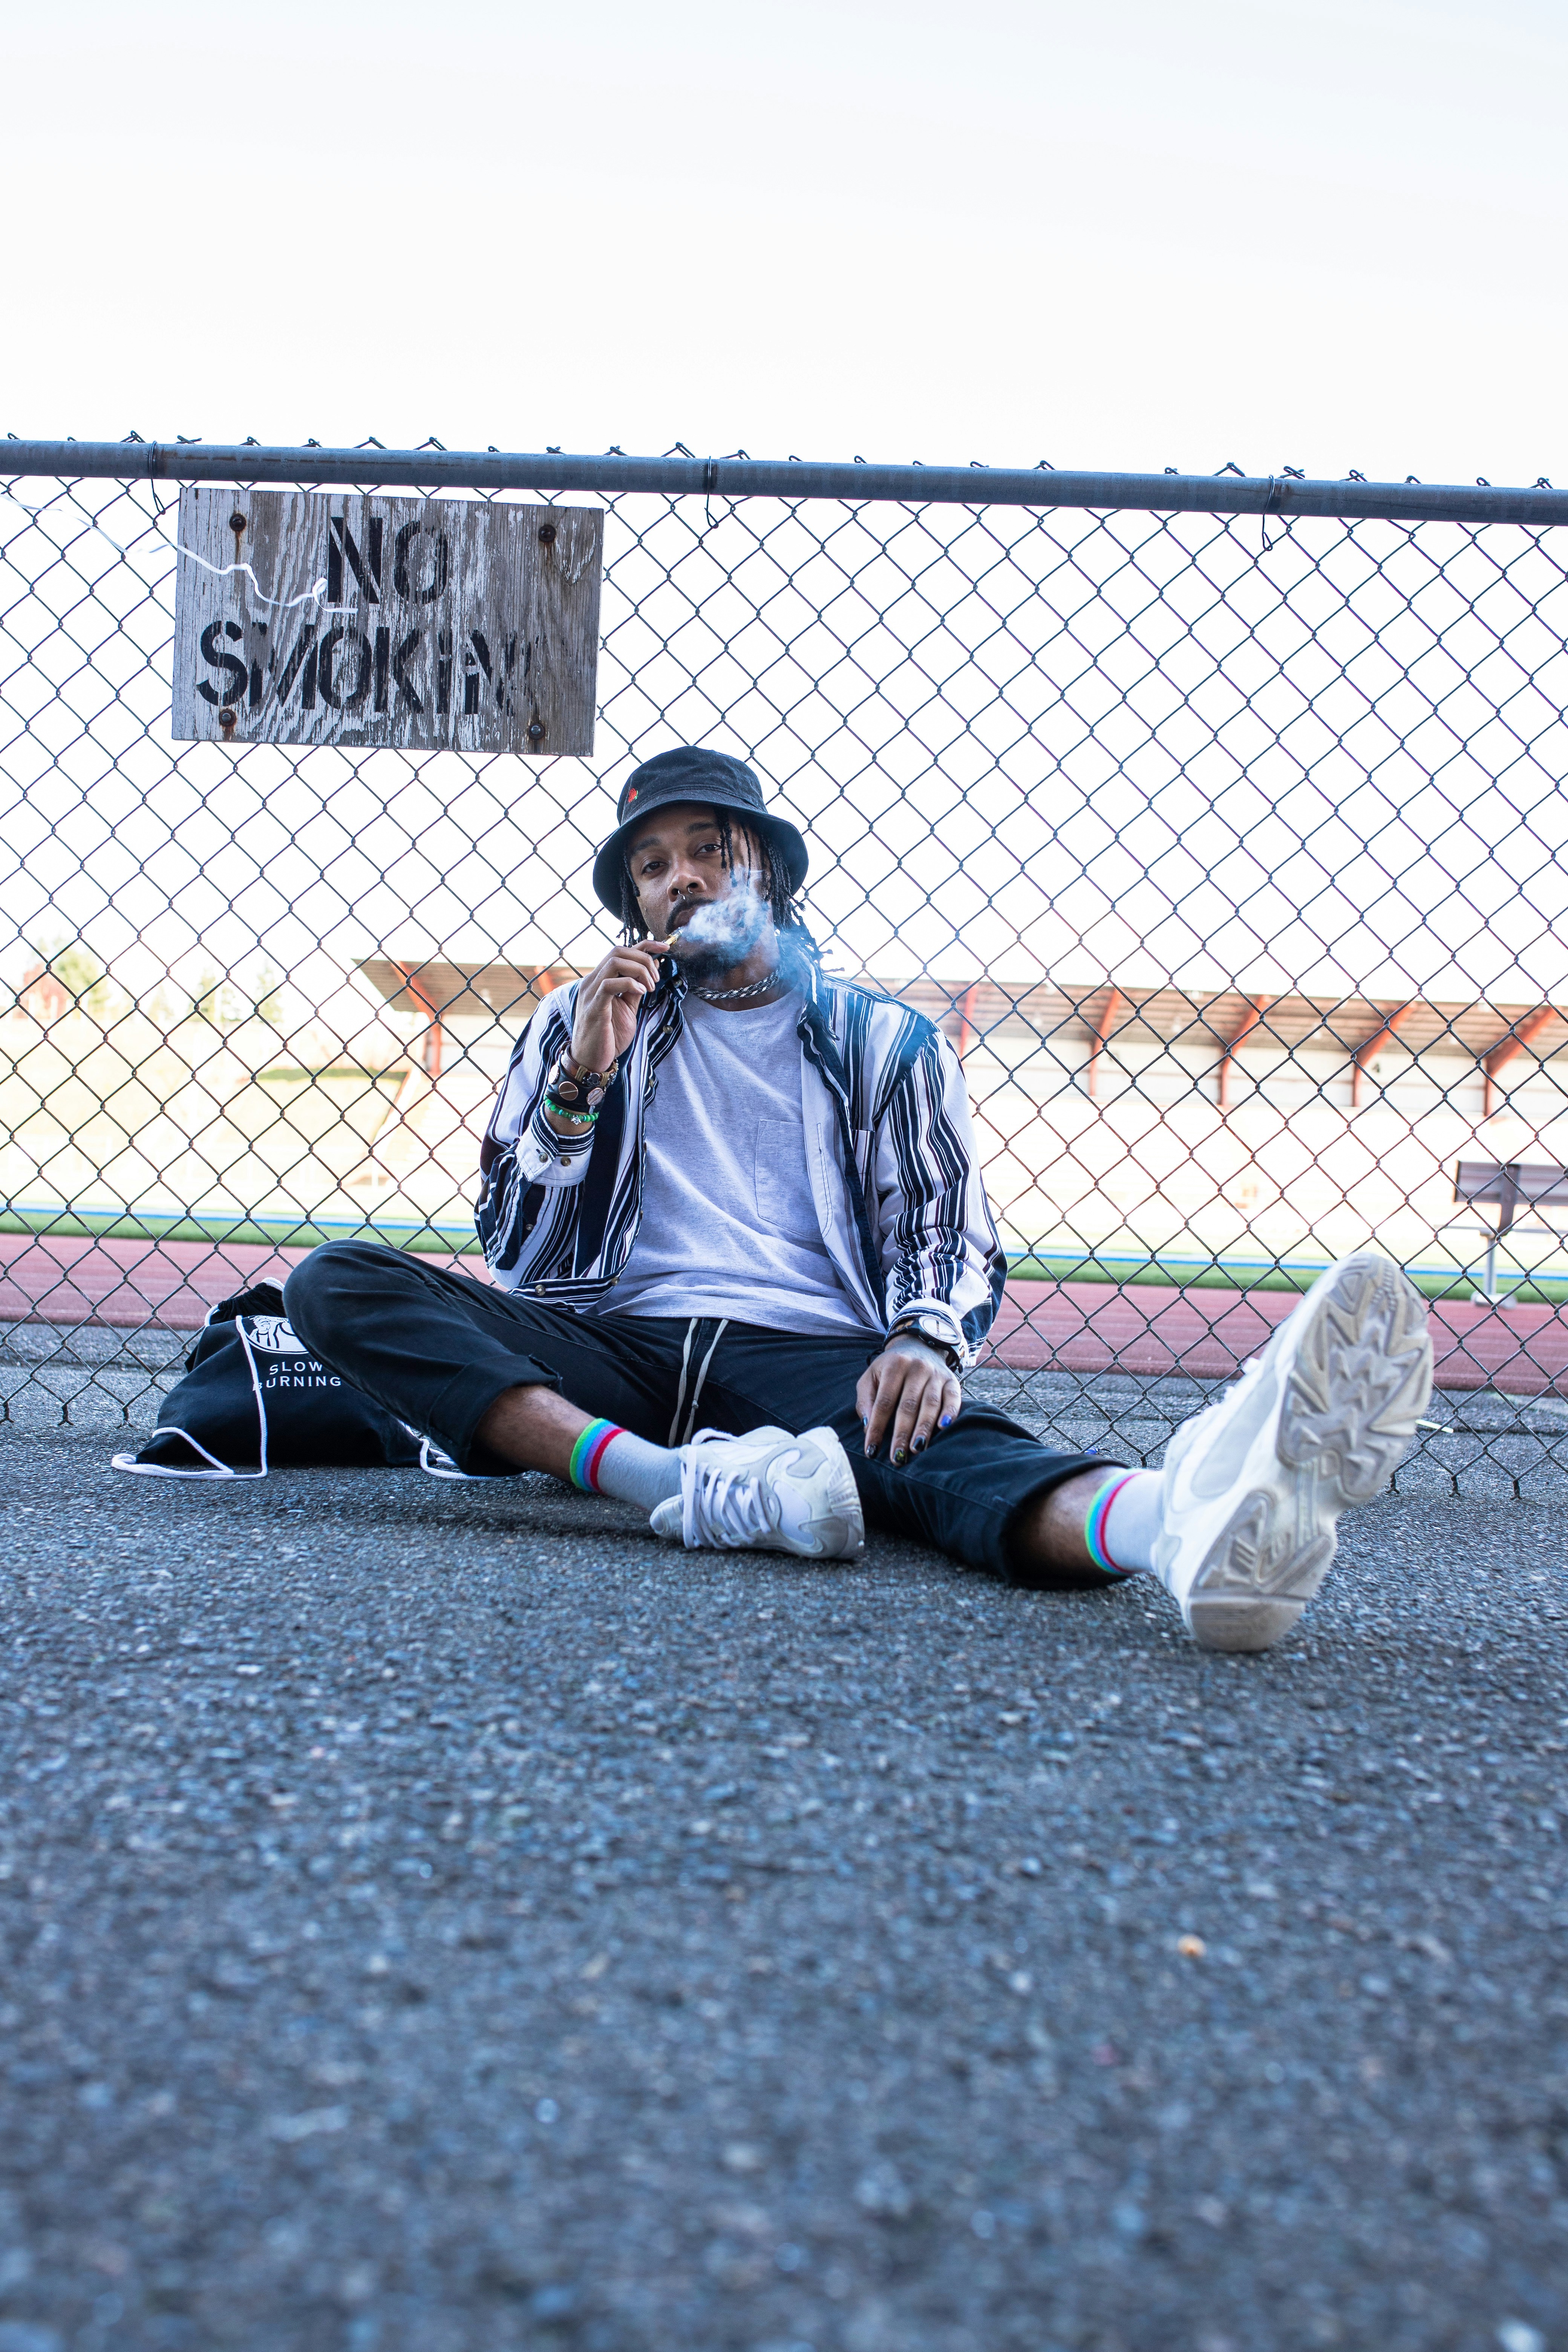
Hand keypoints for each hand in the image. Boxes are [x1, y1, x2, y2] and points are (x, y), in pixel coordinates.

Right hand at [568, 938, 672, 1072]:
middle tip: (656, 979)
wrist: (592, 1060)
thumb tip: (653, 966)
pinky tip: (641, 993)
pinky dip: (630, 984)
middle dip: (643, 959)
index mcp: (600, 979)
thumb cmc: (609, 1035)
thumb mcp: (627, 1007)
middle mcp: (593, 981)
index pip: (621, 951)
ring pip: (614, 962)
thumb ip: (637, 987)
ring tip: (649, 987)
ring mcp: (591, 992)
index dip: (645, 945)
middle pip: (618, 951)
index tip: (665, 947)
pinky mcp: (593, 1007)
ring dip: (639, 970)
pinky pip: (609, 985)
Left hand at [856, 1335, 961, 1465]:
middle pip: (908, 1406)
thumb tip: (866, 1426)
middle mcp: (917, 1368)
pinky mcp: (952, 1380)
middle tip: (897, 1458)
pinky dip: (950, 1412)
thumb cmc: (889, 1369)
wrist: (918, 1347)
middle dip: (901, 1434)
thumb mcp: (871, 1377)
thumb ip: (866, 1400)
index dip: (877, 1427)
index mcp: (894, 1366)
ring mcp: (936, 1374)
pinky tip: (944, 1427)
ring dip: (923, 1428)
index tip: (872, 1451)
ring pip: (930, 1404)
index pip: (884, 1402)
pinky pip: (953, 1397)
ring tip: (916, 1450)